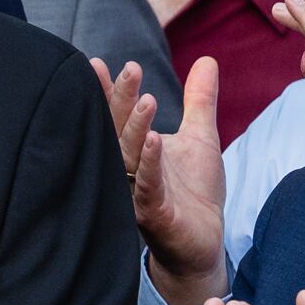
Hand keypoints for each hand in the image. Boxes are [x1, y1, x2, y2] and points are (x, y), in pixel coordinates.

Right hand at [109, 54, 226, 304]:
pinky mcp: (153, 213)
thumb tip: (206, 59)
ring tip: (147, 98)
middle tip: (129, 68)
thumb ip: (199, 101)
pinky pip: (148, 186)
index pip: (117, 116)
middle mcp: (127, 170)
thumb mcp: (201, 138)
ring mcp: (136, 192)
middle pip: (117, 130)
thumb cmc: (194, 194)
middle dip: (121, 100)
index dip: (109, 91)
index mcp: (135, 151)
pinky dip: (150, 164)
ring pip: (129, 157)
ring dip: (136, 128)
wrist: (201, 244)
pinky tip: (156, 141)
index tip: (98, 63)